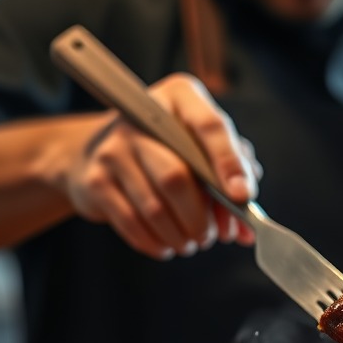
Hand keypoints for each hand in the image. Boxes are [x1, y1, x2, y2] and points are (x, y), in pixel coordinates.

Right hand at [64, 73, 259, 259]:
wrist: (104, 150)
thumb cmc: (171, 149)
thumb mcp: (206, 148)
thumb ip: (234, 179)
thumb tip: (247, 229)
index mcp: (180, 97)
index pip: (209, 127)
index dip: (229, 163)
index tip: (242, 196)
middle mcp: (141, 117)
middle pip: (177, 177)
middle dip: (200, 217)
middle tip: (211, 236)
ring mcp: (113, 148)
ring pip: (154, 207)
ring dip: (180, 235)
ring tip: (191, 242)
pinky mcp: (95, 180)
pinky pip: (130, 222)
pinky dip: (155, 242)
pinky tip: (166, 245)